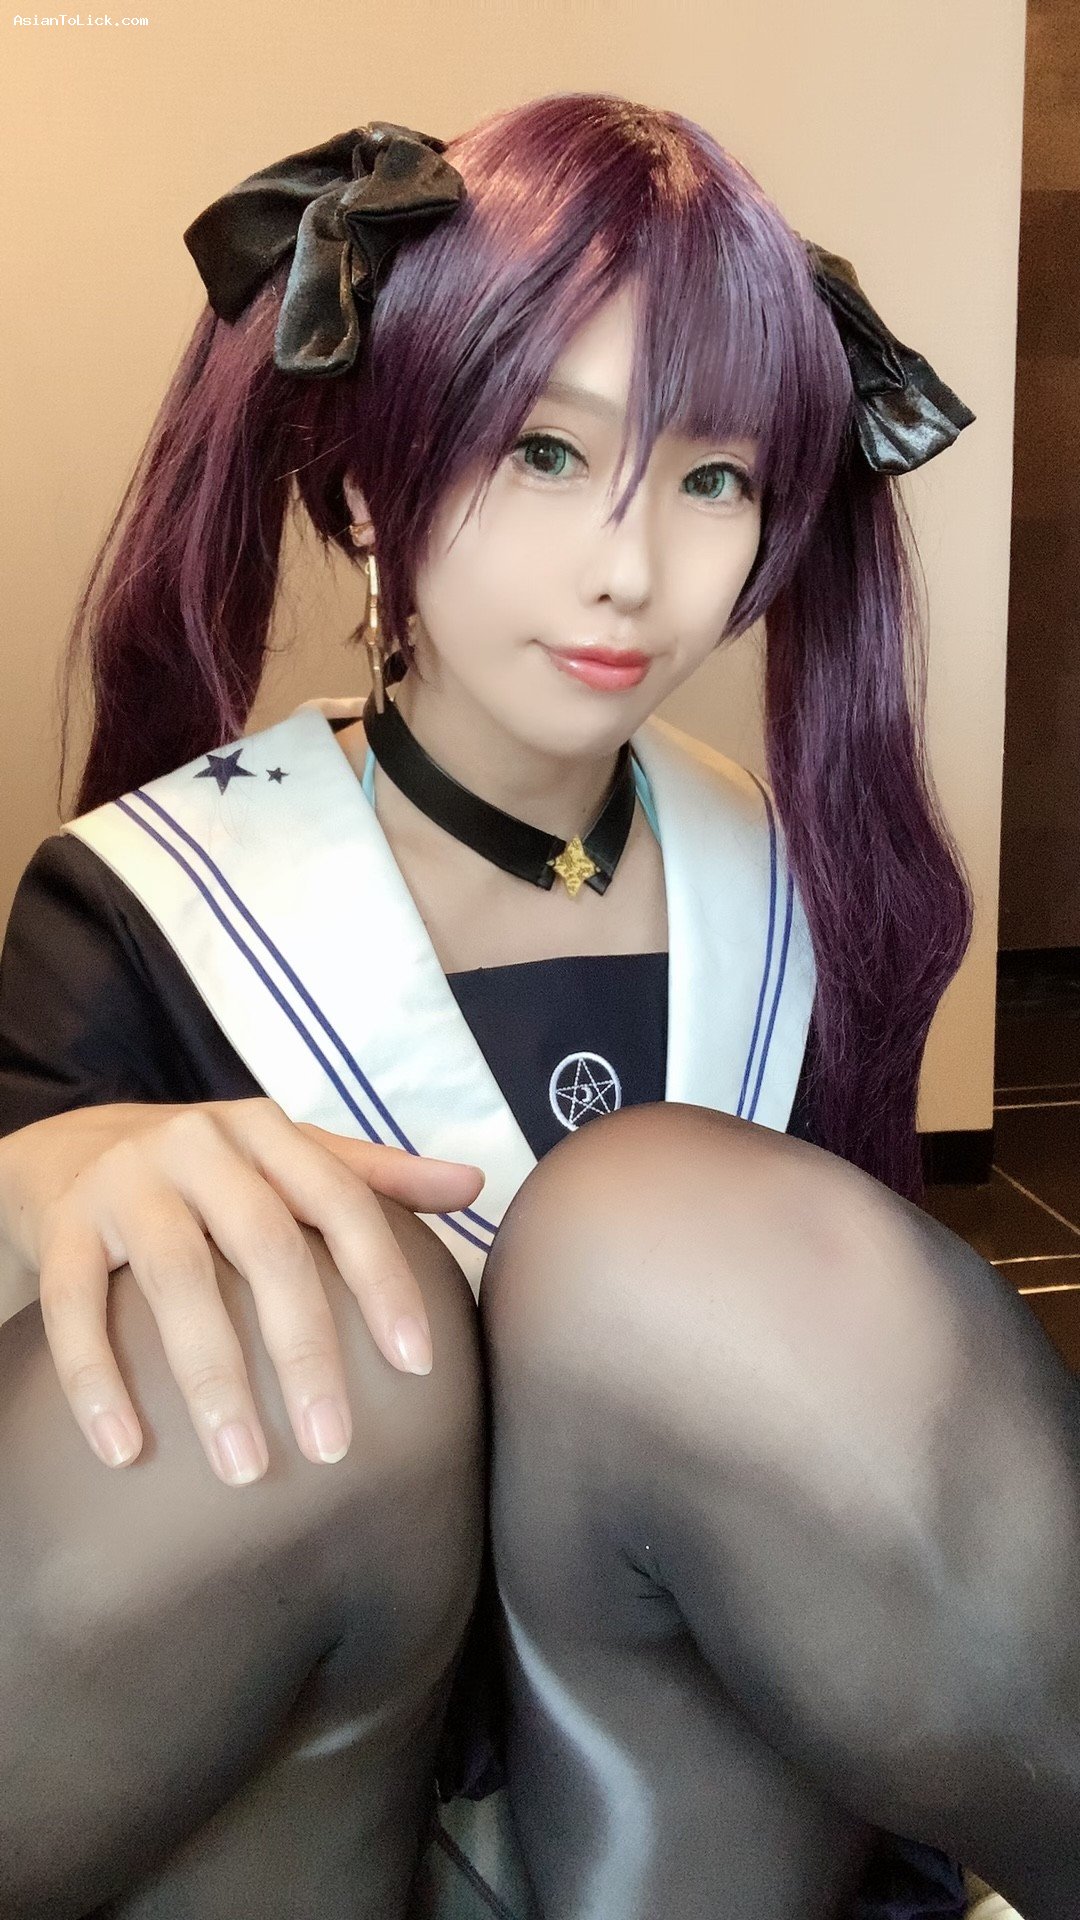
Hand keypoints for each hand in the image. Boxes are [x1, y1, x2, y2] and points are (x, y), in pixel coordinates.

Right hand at [0, 1099, 484, 1484]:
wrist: (68, 1149)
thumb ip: (375, 1176)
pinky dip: (96, 1381)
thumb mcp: (287, 1159)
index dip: (384, 1280)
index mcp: (267, 1132)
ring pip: (175, 1279)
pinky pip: (73, 1306)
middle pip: (266, 1246)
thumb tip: (475, 1182)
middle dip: (304, 1351)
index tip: (418, 1366)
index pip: (342, 1202)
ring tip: (245, 1467)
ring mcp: (124, 1181)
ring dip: (212, 1380)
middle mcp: (198, 1144)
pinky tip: (124, 1451)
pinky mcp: (60, 1223)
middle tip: (333, 1445)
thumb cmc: (207, 1173)